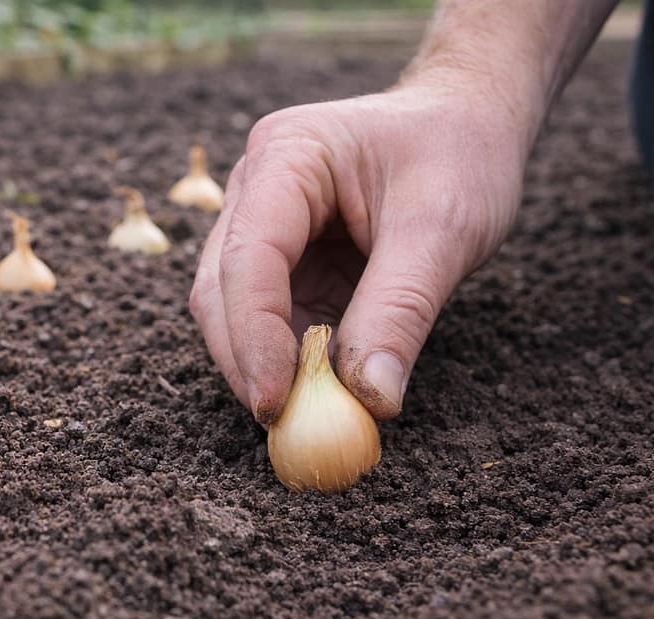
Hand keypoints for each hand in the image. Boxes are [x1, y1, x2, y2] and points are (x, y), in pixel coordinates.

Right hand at [190, 84, 527, 422]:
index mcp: (286, 157)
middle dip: (248, 360)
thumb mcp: (444, 229)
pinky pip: (272, 319)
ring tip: (316, 411)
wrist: (467, 122)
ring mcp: (262, 224)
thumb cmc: (459, 154)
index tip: (276, 404)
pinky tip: (325, 386)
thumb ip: (400, 310)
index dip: (254, 336)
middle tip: (287, 425)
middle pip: (222, 289)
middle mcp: (256, 189)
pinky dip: (291, 360)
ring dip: (267, 365)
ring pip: (235, 310)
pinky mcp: (284, 259)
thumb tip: (370, 401)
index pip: (249, 256)